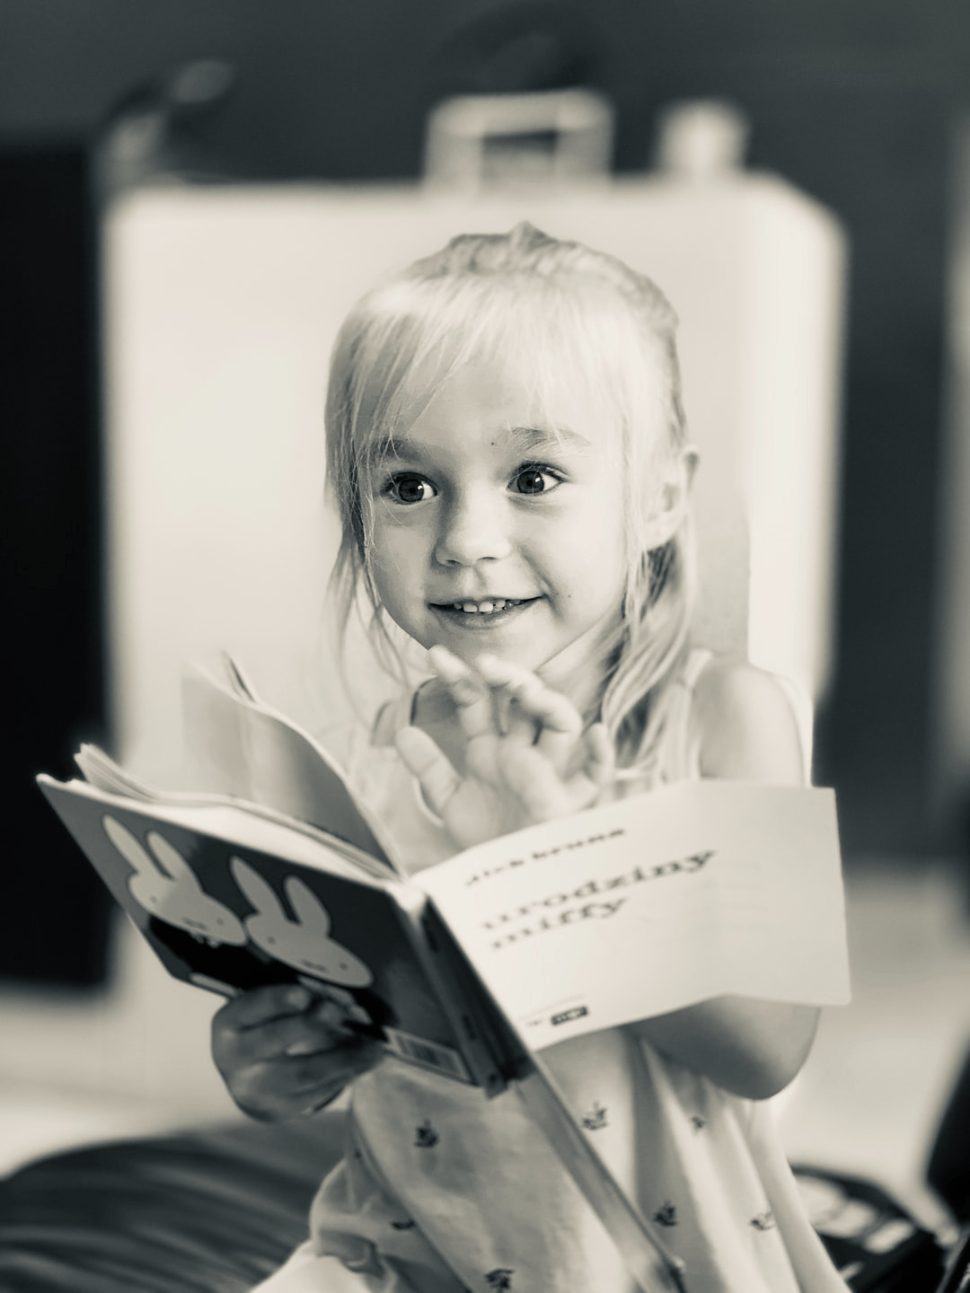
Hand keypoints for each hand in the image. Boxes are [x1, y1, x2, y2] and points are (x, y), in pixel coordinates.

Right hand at [211, 983, 382, 1120]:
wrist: (247, 1075)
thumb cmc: (264, 1025)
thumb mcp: (266, 1005)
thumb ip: (295, 996)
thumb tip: (340, 996)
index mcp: (229, 1024)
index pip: (250, 1008)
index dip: (276, 1001)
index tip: (304, 994)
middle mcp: (235, 1060)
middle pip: (274, 1042)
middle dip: (308, 1026)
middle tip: (338, 1012)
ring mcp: (257, 1090)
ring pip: (303, 1073)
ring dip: (343, 1057)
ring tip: (373, 1045)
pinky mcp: (280, 1109)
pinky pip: (317, 1092)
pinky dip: (346, 1074)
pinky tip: (367, 1061)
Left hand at [395, 646, 613, 850]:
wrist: (502, 885)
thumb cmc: (483, 842)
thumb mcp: (448, 802)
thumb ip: (428, 767)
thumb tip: (402, 731)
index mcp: (490, 749)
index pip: (477, 703)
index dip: (459, 678)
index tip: (436, 655)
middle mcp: (520, 754)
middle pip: (522, 703)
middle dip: (508, 677)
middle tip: (486, 663)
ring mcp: (545, 774)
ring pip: (560, 725)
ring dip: (546, 701)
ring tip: (525, 690)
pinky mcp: (565, 804)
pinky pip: (595, 778)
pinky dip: (602, 756)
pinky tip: (597, 733)